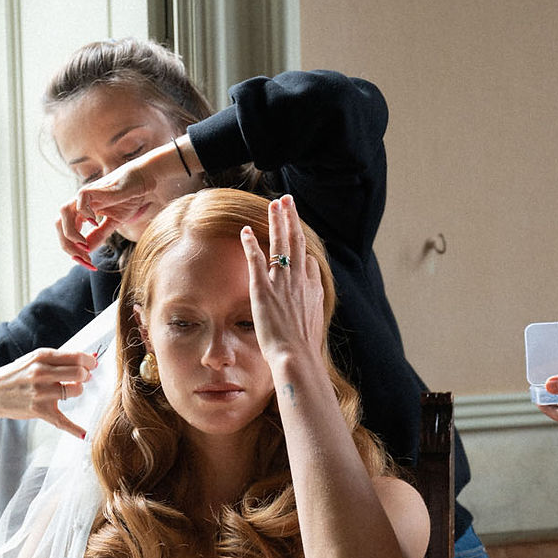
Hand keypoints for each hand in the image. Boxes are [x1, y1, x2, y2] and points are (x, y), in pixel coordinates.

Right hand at [0, 349, 96, 438]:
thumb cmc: (16, 374)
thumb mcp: (33, 359)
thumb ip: (58, 358)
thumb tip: (88, 358)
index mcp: (41, 357)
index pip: (76, 356)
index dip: (89, 361)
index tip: (92, 364)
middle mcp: (41, 373)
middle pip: (79, 373)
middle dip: (86, 375)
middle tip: (84, 377)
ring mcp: (40, 393)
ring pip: (75, 391)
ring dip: (78, 390)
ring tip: (70, 389)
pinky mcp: (39, 410)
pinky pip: (62, 421)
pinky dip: (74, 429)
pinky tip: (83, 434)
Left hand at [56, 140, 197, 267]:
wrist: (142, 182)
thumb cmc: (128, 199)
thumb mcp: (113, 223)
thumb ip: (100, 235)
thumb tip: (87, 251)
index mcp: (81, 214)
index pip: (67, 235)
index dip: (75, 252)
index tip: (90, 265)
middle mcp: (78, 205)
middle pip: (59, 226)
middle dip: (68, 246)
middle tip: (85, 260)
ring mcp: (85, 196)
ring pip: (63, 213)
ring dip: (70, 232)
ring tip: (84, 246)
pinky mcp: (95, 188)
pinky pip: (80, 199)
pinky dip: (83, 213)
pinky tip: (95, 223)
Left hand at [240, 195, 325, 374]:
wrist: (296, 357)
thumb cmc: (303, 350)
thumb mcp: (312, 328)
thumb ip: (310, 313)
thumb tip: (309, 308)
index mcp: (312, 290)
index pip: (309, 262)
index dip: (303, 248)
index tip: (297, 237)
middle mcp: (299, 281)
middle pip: (297, 243)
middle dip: (292, 219)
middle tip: (288, 200)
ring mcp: (281, 283)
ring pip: (280, 244)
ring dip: (276, 222)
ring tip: (274, 204)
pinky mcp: (262, 290)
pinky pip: (256, 260)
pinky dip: (251, 244)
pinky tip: (245, 231)